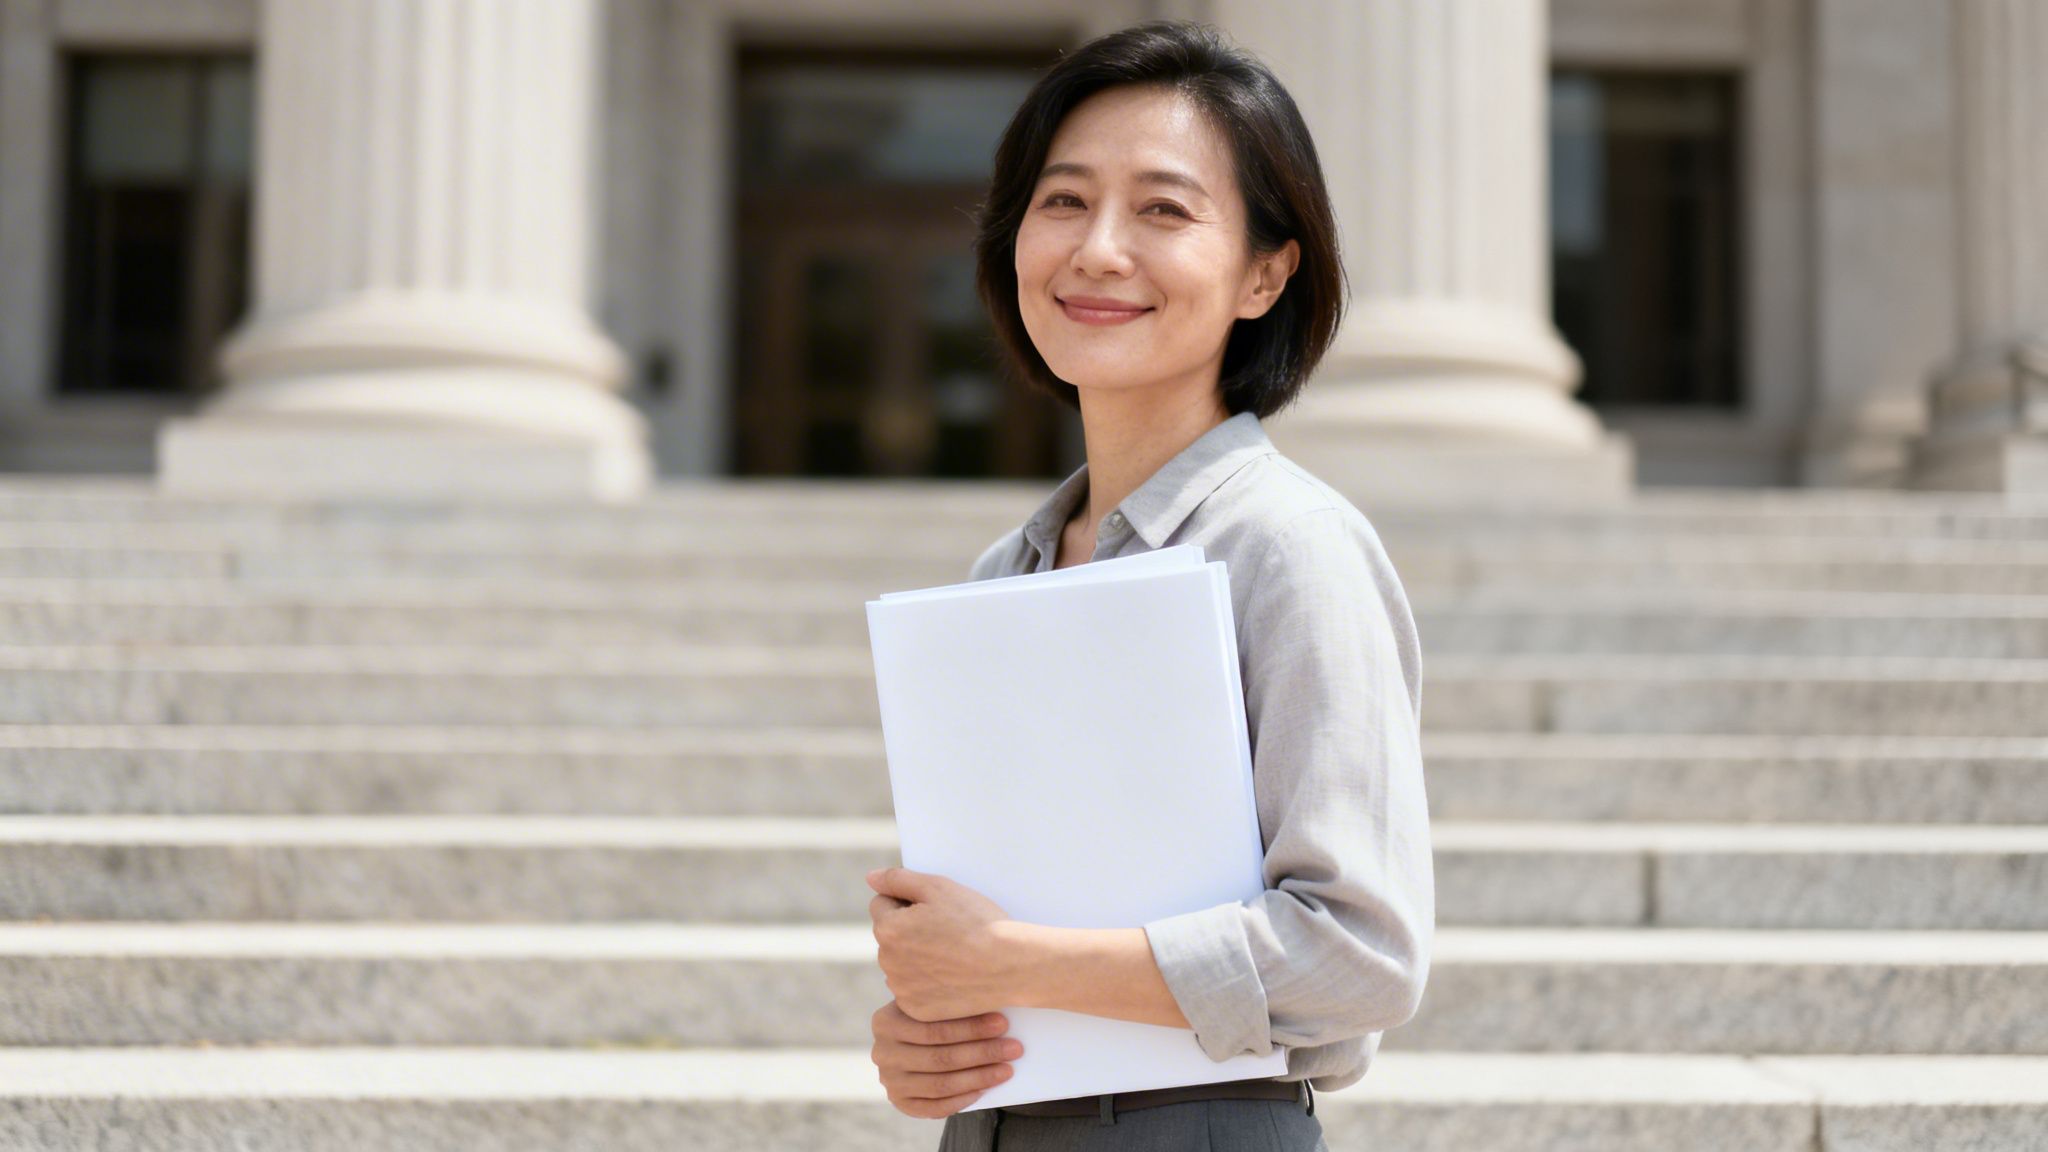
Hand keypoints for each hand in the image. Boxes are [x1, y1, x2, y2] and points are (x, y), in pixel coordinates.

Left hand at [866, 866, 1015, 1021]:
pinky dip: (927, 982)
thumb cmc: (976, 922)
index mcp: (887, 929)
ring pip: (901, 963)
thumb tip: (871, 878)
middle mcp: (887, 961)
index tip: (936, 909)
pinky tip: (952, 975)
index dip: (909, 901)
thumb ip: (898, 879)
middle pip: (891, 935)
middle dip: (910, 929)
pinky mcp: (916, 1010)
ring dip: (917, 956)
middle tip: (948, 931)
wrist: (1010, 965)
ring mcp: (901, 989)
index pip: (882, 904)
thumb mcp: (939, 887)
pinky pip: (913, 989)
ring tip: (953, 954)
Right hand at [870, 999, 1023, 1118]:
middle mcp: (882, 1053)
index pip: (933, 1029)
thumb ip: (949, 1002)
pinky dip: (963, 1099)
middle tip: (1014, 1048)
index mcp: (885, 1022)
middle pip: (940, 1058)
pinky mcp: (900, 1102)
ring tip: (1007, 1069)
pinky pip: (935, 1107)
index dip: (970, 1028)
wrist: (909, 1040)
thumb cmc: (931, 1015)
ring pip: (940, 1084)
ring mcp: (890, 1081)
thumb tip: (996, 999)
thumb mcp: (930, 1001)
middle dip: (982, 1053)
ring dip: (979, 1078)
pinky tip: (986, 1089)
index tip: (1002, 1023)